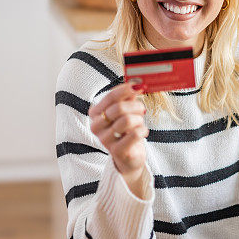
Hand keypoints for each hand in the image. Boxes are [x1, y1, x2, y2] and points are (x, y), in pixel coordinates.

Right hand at [87, 81, 148, 196]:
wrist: (129, 156)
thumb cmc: (127, 130)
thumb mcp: (127, 110)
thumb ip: (129, 96)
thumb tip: (138, 82)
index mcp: (95, 113)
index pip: (110, 97)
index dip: (126, 90)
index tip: (139, 86)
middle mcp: (96, 126)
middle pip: (118, 108)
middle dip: (135, 106)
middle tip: (142, 109)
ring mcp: (104, 140)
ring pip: (126, 121)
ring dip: (139, 119)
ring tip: (140, 123)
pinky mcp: (116, 151)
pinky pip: (134, 135)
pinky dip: (142, 131)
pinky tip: (143, 132)